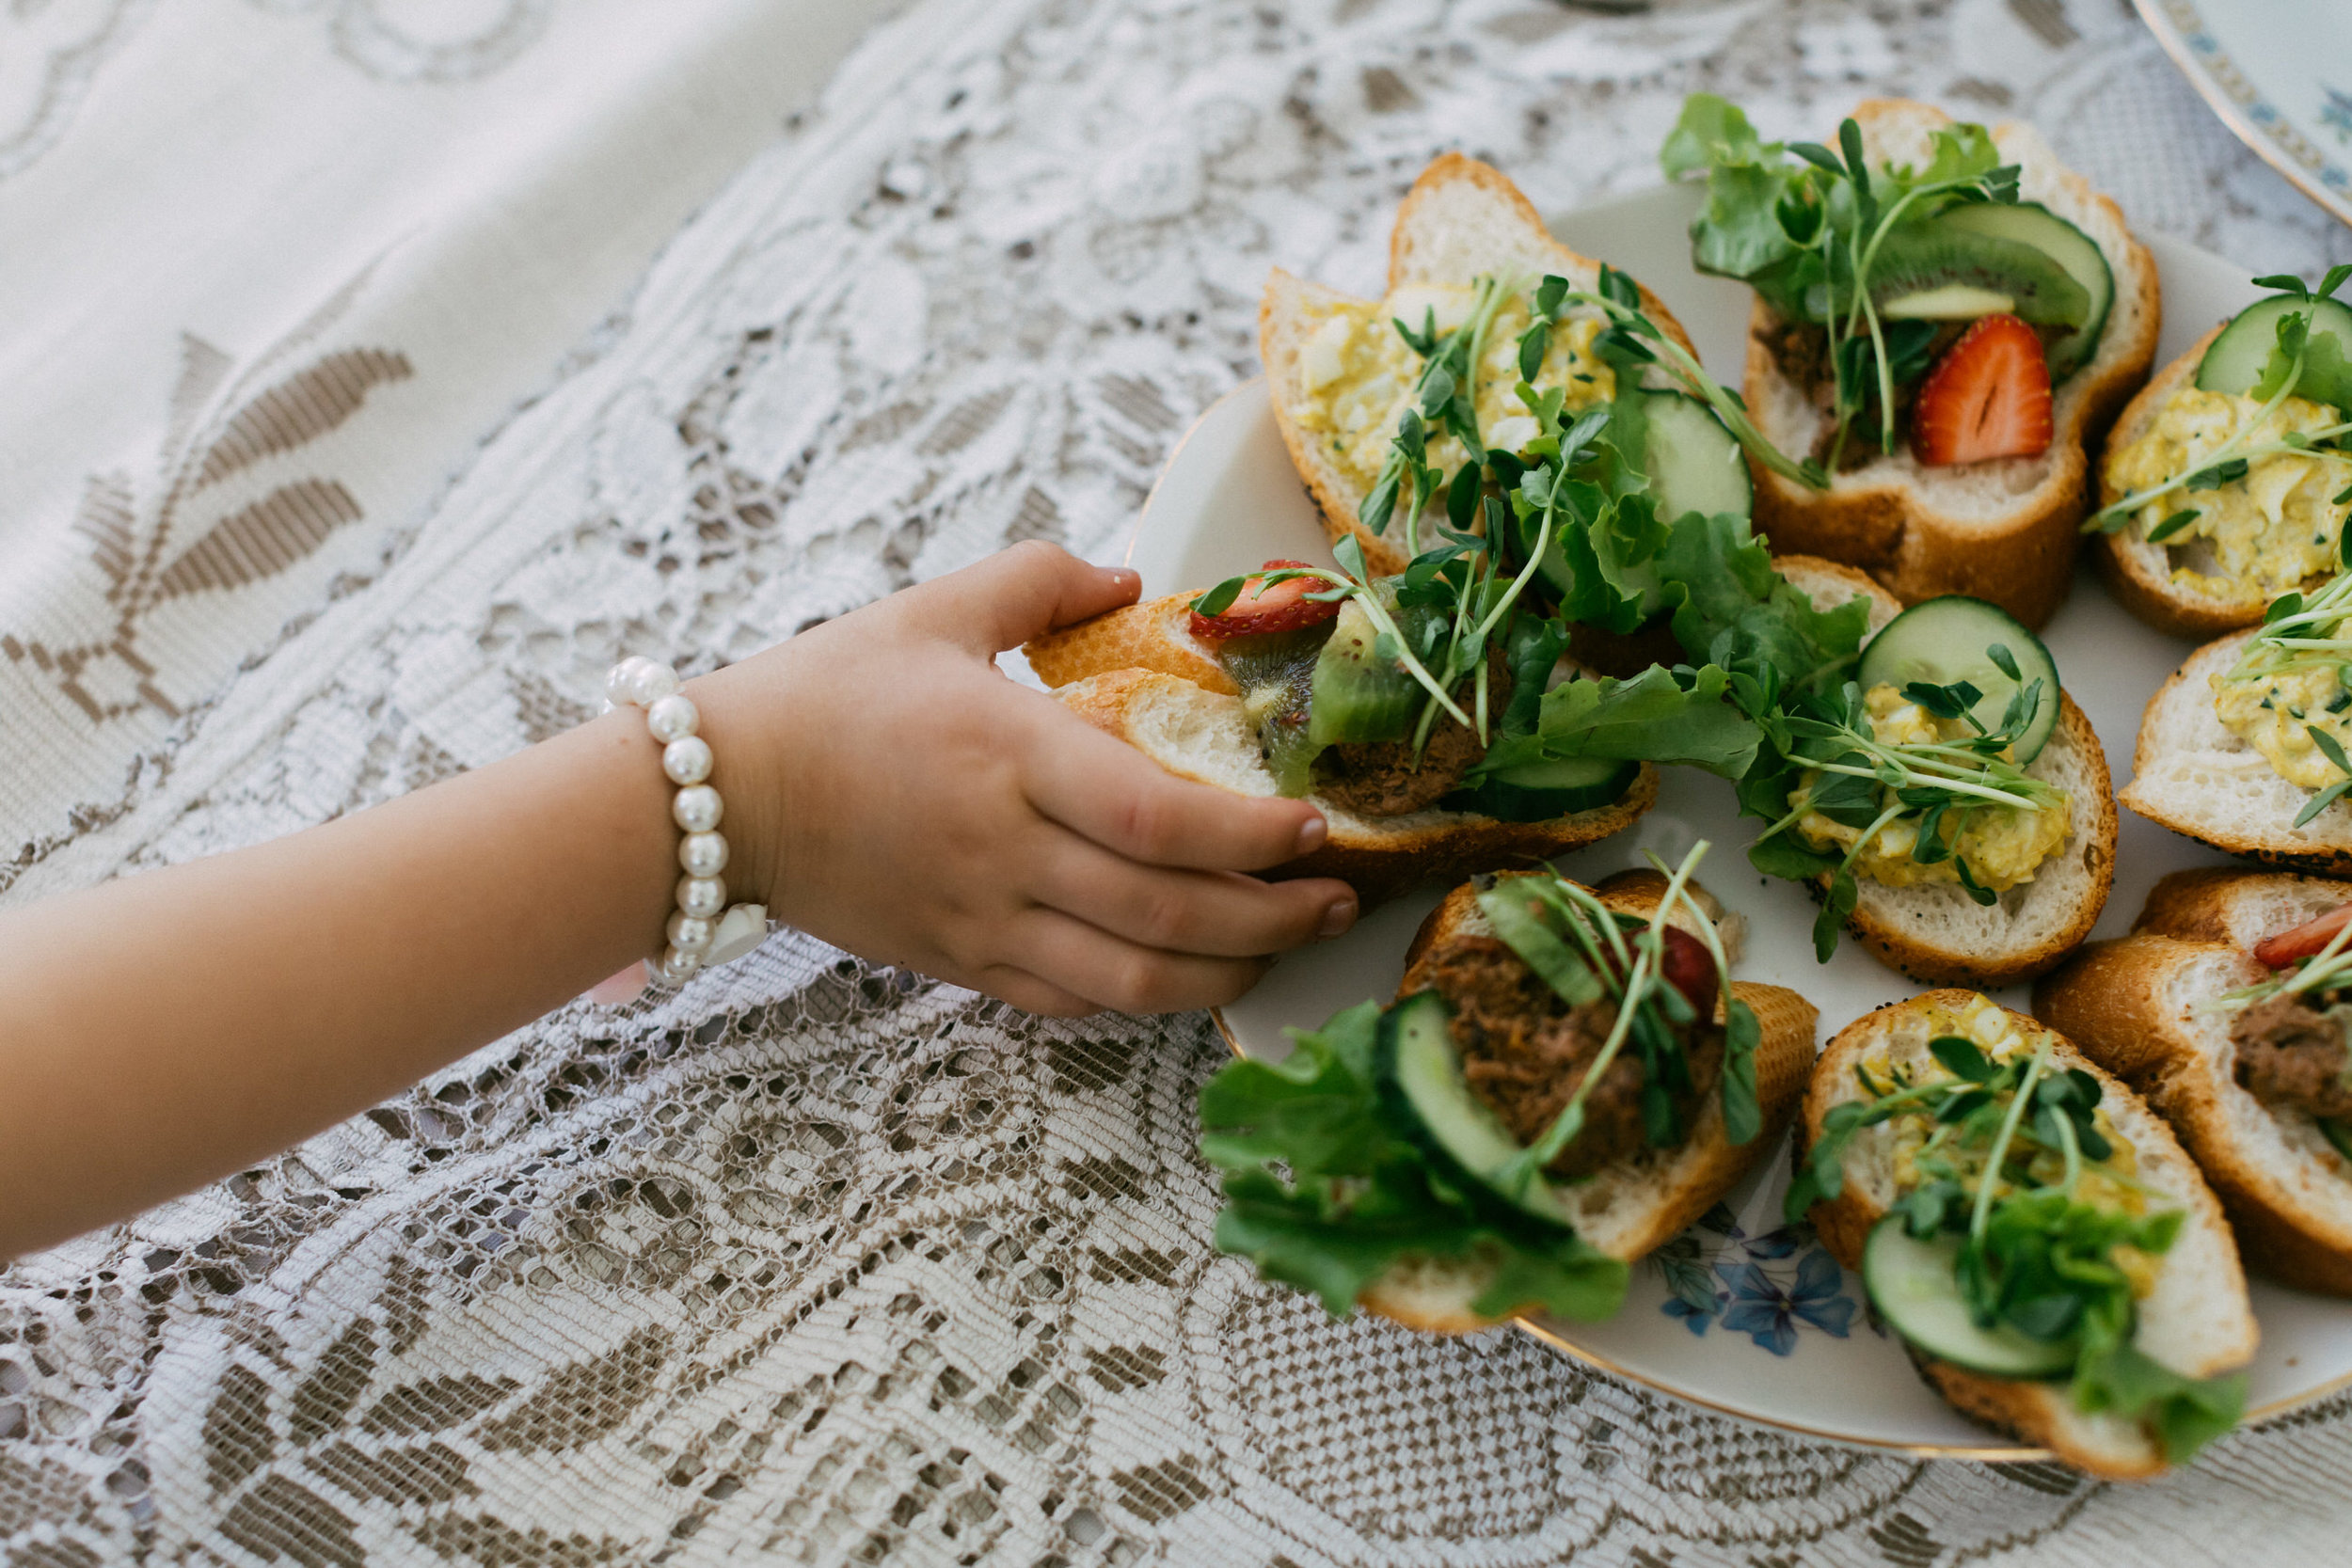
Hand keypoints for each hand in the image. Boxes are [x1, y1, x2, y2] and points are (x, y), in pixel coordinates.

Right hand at [692, 542, 1358, 1015]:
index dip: (1250, 836)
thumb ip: (1040, 579)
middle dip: (1274, 918)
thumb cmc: (827, 693)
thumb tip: (1129, 574)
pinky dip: (1146, 1000)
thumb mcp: (933, 609)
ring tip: (1289, 947)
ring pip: (1132, 981)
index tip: (1312, 827)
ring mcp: (983, 921)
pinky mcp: (961, 964)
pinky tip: (1194, 977)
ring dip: (1229, 974)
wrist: (717, 797)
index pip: (1158, 817)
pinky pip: (1073, 1003)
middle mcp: (1006, 852)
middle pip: (1169, 914)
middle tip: (1339, 901)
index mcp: (1008, 755)